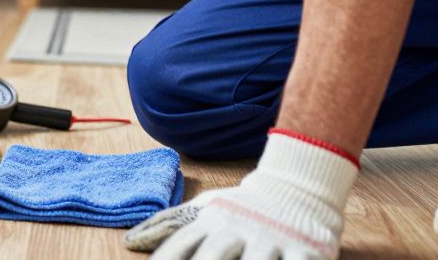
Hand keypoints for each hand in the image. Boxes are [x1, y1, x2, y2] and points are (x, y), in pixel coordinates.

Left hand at [124, 130, 358, 258]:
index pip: (180, 244)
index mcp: (211, 220)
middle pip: (213, 257)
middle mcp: (238, 230)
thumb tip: (131, 242)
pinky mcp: (306, 250)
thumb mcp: (204, 208)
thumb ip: (168, 224)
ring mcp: (272, 240)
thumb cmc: (242, 206)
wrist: (298, 186)